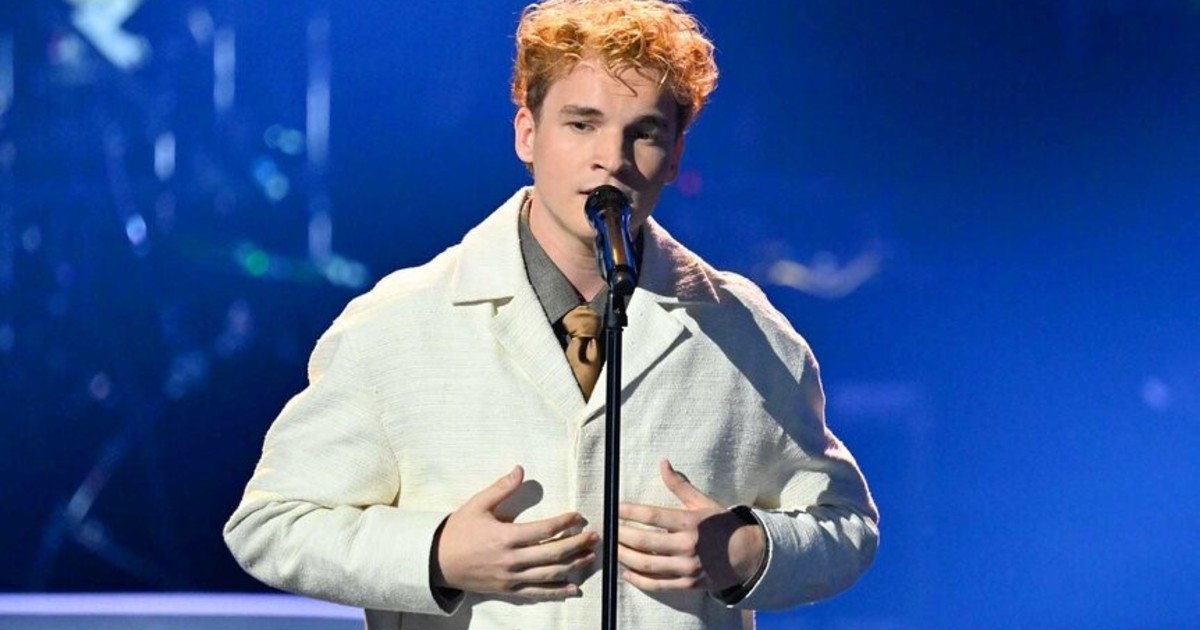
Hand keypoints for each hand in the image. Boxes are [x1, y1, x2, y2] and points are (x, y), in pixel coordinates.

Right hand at [434, 466, 597, 599]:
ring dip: (573, 566)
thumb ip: (501, 488)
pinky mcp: (508, 590)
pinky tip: (574, 589)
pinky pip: (537, 593)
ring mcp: (511, 578)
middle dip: (577, 544)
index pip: (543, 530)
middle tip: (595, 536)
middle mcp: (511, 560)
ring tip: (590, 556)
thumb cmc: (458, 530)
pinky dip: (557, 592)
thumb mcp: (477, 504)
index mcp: (505, 537)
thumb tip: (520, 469)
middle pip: (553, 553)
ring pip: (549, 574)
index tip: (578, 516)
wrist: (437, 561)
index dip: (564, 522)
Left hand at [617, 459, 764, 593]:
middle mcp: (688, 546)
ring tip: (611, 548)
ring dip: (625, 557)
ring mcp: (687, 567)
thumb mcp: (703, 503)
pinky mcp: (688, 584)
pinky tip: (625, 572)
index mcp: (690, 522)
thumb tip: (663, 463)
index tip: (614, 508)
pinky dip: (639, 580)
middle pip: (645, 542)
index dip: (630, 512)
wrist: (748, 555)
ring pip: (648, 565)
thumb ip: (680, 485)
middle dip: (621, 535)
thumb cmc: (722, 526)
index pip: (653, 516)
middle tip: (606, 530)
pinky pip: (658, 585)